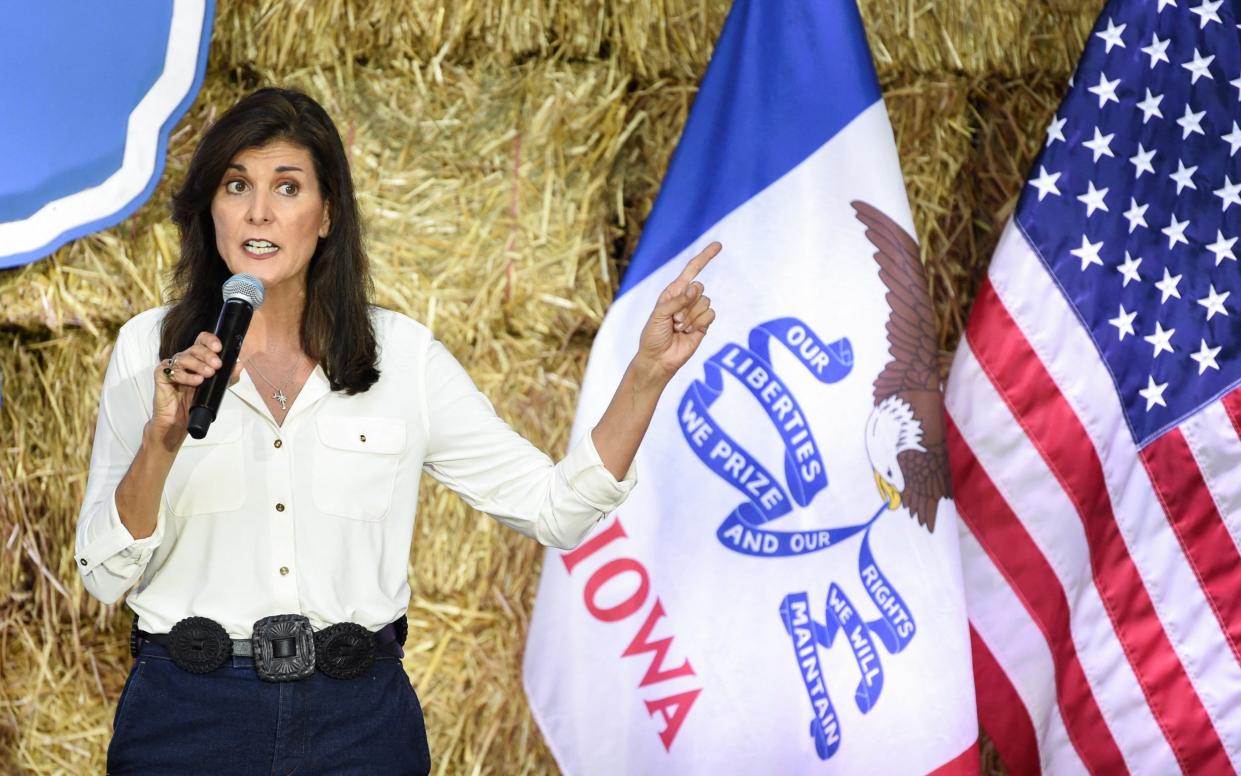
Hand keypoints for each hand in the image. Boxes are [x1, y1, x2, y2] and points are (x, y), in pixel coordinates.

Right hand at [148, 332, 240, 446]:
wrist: (178, 420)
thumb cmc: (194, 402)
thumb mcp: (215, 388)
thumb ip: (227, 377)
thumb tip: (240, 365)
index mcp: (196, 359)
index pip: (202, 341)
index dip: (210, 341)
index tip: (219, 348)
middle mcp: (184, 360)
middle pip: (195, 348)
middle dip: (208, 355)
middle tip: (217, 365)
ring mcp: (172, 367)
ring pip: (184, 357)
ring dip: (198, 365)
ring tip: (208, 374)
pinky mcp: (161, 375)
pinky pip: (172, 371)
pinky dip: (186, 376)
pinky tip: (196, 381)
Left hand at [635, 242, 720, 380]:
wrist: (659, 359)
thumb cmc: (653, 335)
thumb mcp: (660, 314)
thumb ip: (678, 300)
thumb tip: (696, 287)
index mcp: (673, 291)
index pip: (692, 270)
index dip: (705, 257)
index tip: (718, 246)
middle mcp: (686, 299)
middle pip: (700, 288)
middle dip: (687, 304)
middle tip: (674, 320)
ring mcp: (695, 312)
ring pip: (705, 302)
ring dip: (691, 317)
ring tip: (678, 328)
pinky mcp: (703, 325)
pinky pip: (710, 314)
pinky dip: (699, 323)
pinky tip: (688, 332)